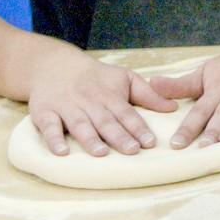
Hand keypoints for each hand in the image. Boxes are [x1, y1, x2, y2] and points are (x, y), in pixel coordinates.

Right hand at [28, 51, 177, 156]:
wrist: (56, 65)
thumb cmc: (97, 77)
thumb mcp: (125, 79)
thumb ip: (148, 94)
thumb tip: (174, 108)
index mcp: (110, 96)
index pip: (127, 113)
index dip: (139, 128)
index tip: (150, 142)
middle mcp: (90, 102)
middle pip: (106, 121)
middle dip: (119, 136)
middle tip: (132, 151)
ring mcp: (67, 107)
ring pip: (80, 124)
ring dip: (90, 139)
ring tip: (101, 153)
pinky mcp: (46, 113)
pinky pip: (49, 127)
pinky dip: (54, 140)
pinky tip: (62, 153)